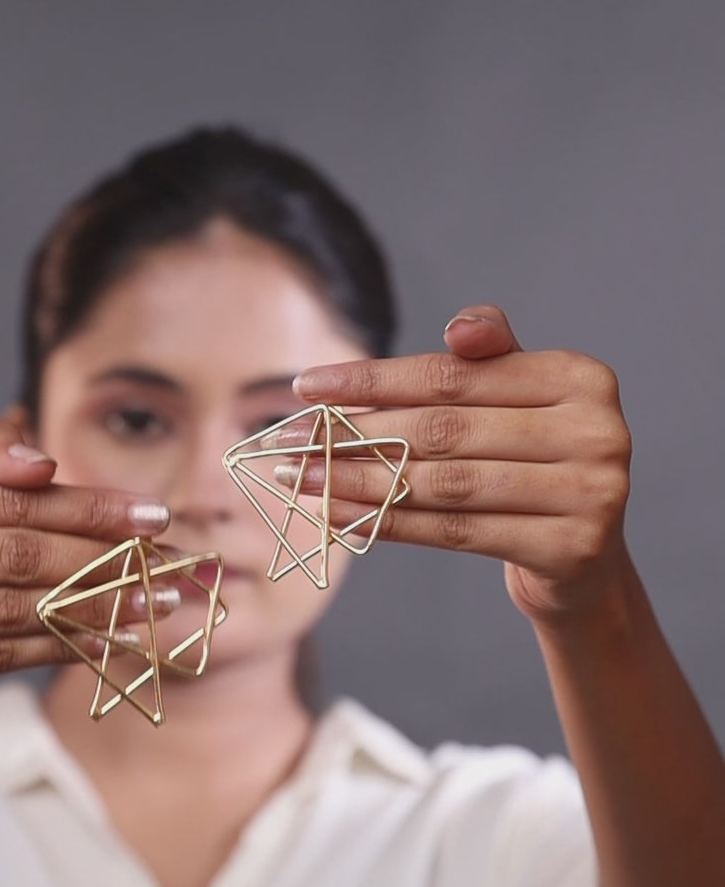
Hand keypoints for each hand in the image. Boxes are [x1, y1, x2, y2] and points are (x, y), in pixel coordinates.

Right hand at [0, 413, 175, 714]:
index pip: (3, 503)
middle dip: (101, 560)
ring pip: (8, 614)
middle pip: (11, 559)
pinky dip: (57, 648)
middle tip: (168, 565)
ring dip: (93, 610)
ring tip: (153, 604)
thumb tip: (41, 456)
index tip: (152, 517)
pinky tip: (107, 638)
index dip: (84, 509)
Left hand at [283, 304, 633, 624]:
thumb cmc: (534, 462)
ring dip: (360, 482)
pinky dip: (391, 523)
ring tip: (301, 479)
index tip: (307, 387)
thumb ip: (488, 357)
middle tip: (289, 440)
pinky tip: (340, 515)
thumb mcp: (519, 398)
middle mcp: (596, 431)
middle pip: (446, 430)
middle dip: (356, 434)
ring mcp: (591, 493)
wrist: (582, 560)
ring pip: (446, 484)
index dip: (374, 380)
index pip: (454, 375)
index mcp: (581, 377)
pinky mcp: (571, 549)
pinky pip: (458, 532)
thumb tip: (460, 327)